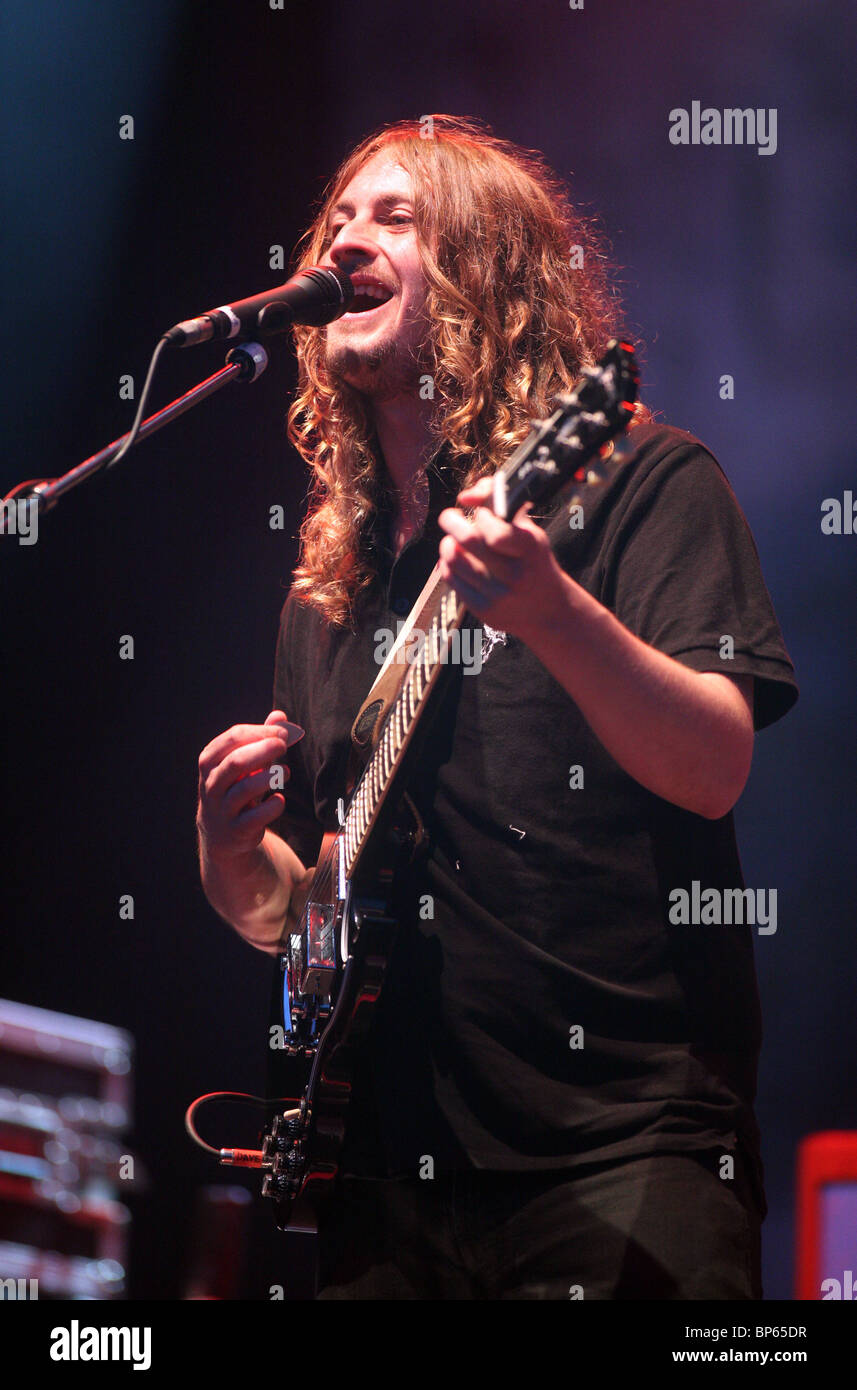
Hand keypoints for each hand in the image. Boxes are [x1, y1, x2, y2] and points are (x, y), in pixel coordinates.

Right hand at [197, 710, 303, 860]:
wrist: (222, 834)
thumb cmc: (236, 788)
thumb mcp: (244, 763)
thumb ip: (261, 739)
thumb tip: (281, 716)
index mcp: (210, 761)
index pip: (233, 737)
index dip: (261, 731)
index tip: (284, 732)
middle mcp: (211, 784)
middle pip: (236, 762)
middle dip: (263, 750)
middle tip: (284, 745)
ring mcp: (222, 809)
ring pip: (244, 789)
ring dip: (270, 777)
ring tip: (285, 772)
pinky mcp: (236, 830)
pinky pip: (255, 817)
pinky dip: (272, 806)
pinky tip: (279, 799)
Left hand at [437, 476, 567, 641]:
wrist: (548, 609)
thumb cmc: (533, 561)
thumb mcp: (528, 531)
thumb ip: (499, 502)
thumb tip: (466, 496)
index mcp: (530, 550)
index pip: (496, 532)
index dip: (481, 516)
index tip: (481, 513)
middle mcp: (515, 575)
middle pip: (468, 541)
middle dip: (451, 521)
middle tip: (451, 517)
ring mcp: (497, 595)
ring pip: (454, 559)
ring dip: (448, 542)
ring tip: (454, 540)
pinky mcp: (483, 610)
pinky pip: (451, 579)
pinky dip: (448, 563)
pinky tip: (457, 559)